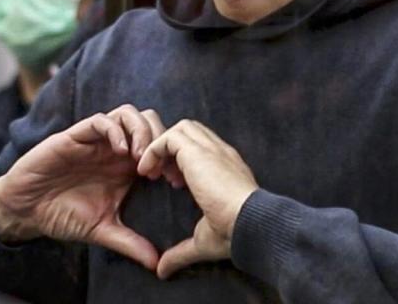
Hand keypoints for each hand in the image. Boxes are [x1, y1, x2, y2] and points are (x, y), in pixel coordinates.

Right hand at [0, 105, 166, 269]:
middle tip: (160, 169)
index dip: (171, 157)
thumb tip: (157, 263)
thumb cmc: (62, 214)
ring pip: (128, 114)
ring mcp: (96, 140)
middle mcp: (113, 148)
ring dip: (140, 131)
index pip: (158, 145)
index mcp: (125, 166)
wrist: (26, 209)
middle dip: (160, 139)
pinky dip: (114, 130)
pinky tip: (120, 151)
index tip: (175, 182)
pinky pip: (100, 120)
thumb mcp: (101, 229)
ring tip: (140, 158)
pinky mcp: (75, 136)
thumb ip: (129, 242)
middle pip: (149, 122)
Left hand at [136, 119, 258, 278]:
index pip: (203, 148)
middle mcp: (221, 153)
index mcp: (227, 169)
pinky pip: (169, 136)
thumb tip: (162, 269)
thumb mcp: (202, 241)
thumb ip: (180, 251)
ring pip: (182, 128)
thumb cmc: (234, 233)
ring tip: (151, 172)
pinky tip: (147, 172)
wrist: (249, 224)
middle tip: (159, 175)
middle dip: (171, 148)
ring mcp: (212, 149)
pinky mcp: (198, 151)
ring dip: (161, 146)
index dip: (182, 161)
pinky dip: (154, 149)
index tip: (173, 185)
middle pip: (192, 131)